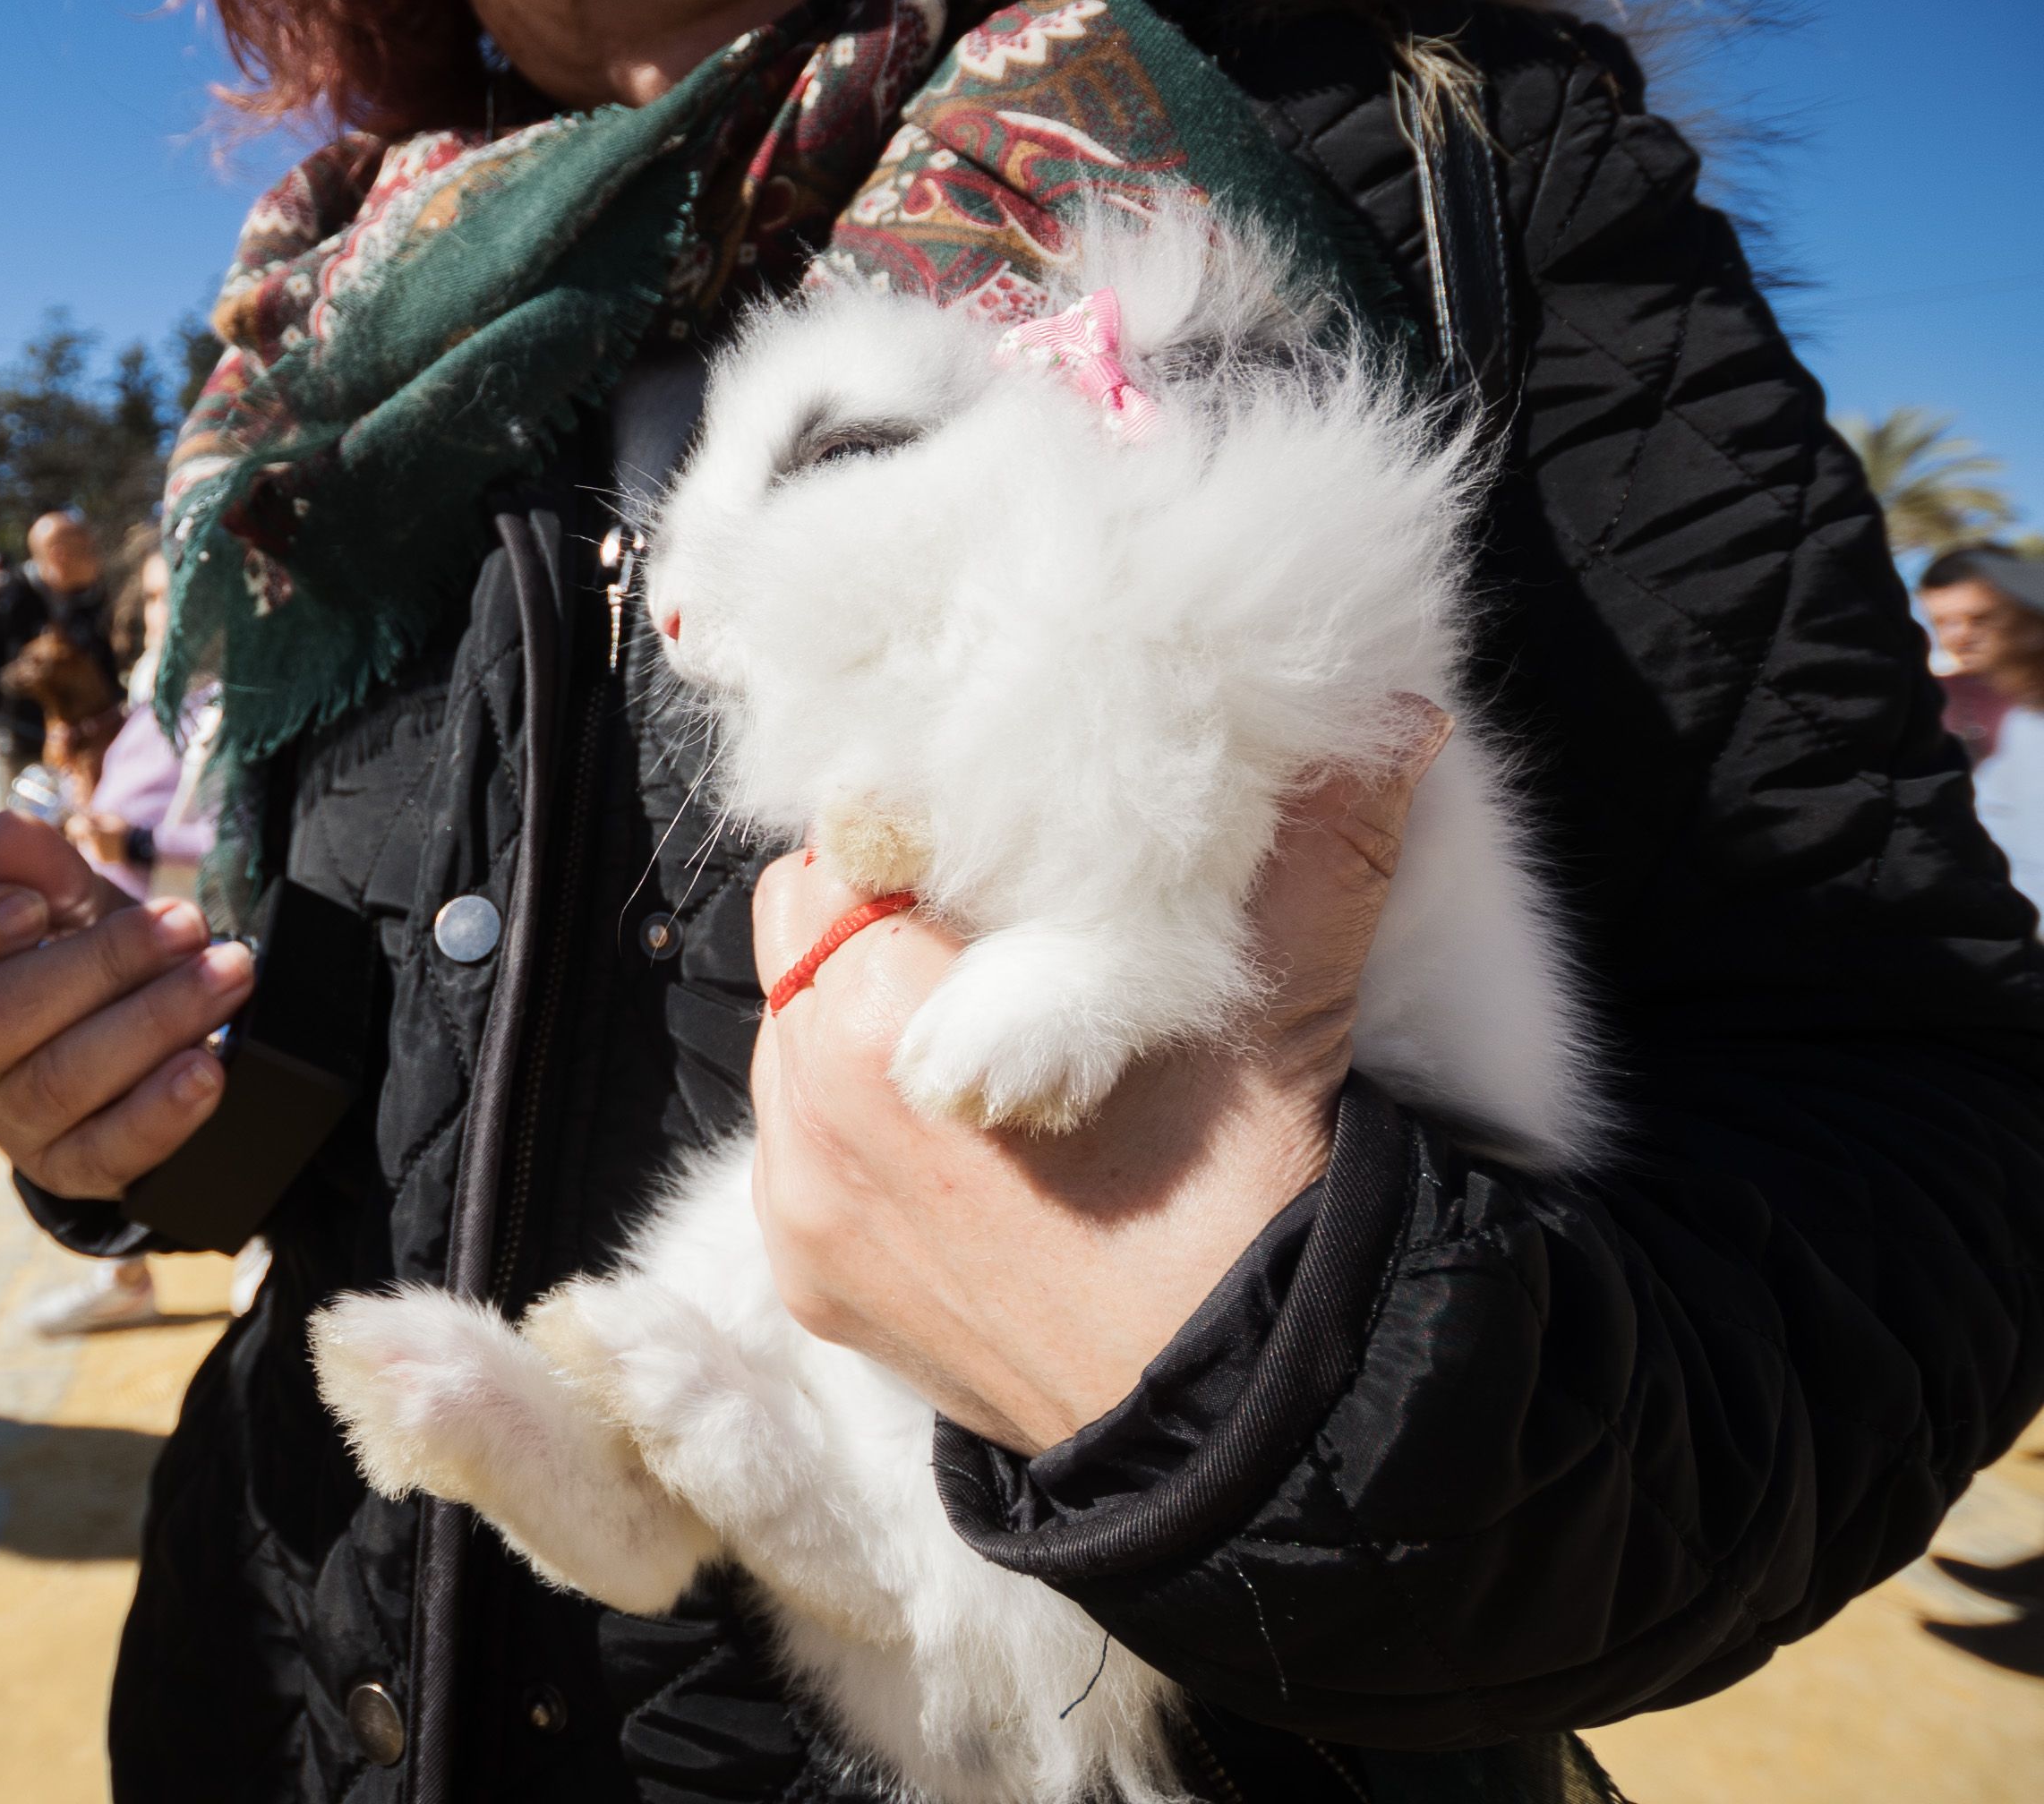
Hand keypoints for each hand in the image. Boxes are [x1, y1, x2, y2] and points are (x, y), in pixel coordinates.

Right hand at [0, 811, 253, 1199]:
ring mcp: (5, 1120)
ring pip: (58, 1082)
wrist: (156, 1020)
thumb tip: (6, 833)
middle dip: (95, 967)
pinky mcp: (66, 1167)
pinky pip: (103, 1152)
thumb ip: (43, 868)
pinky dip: (160, 1110)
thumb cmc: (89, 950)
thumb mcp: (74, 900)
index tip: (29, 907)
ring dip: (153, 1022)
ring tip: (225, 974)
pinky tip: (204, 1069)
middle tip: (182, 924)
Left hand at [748, 703, 1451, 1452]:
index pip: (849, 845)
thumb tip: (1383, 722)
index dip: (923, 820)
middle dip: (889, 906)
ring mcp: (802, 1208)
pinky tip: (969, 1140)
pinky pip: (801, 1148)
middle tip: (1003, 925)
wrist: (1232, 1453)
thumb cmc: (1246, 1234)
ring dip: (868, 1014)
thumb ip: (1311, 856)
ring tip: (992, 1036)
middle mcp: (815, 1114)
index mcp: (891, 1028)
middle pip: (805, 928)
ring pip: (793, 1035)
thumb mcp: (1281, 1025)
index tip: (999, 837)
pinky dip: (864, 1122)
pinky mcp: (812, 1283)